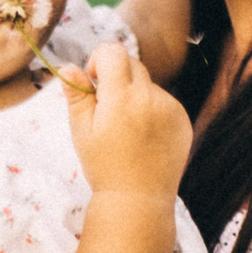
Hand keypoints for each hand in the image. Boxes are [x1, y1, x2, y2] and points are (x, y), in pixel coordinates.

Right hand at [59, 41, 190, 200]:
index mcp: (122, 98)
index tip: (95, 81)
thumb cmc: (104, 166)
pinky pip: (164, 102)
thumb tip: (68, 67)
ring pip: (148, 85)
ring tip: (128, 131)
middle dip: (117, 77)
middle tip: (107, 109)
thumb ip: (76, 96)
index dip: (99, 60)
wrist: (138, 200)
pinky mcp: (183, 120)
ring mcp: (171, 108)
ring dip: (135, 96)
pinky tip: (144, 138)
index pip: (113, 52)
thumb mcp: (82, 131)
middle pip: (132, 64)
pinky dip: (152, 111)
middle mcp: (150, 98)